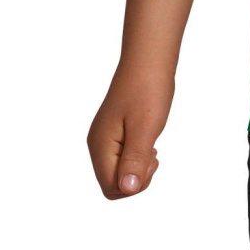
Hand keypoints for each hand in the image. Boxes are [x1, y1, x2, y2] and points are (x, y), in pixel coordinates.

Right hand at [87, 68, 174, 199]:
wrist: (148, 60)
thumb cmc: (147, 90)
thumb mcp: (145, 128)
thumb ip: (134, 160)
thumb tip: (127, 189)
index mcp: (100, 145)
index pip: (111, 187)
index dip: (133, 185)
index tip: (150, 159)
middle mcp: (97, 144)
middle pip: (113, 184)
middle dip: (136, 179)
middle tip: (152, 153)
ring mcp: (104, 138)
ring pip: (118, 173)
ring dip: (137, 168)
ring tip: (151, 147)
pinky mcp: (114, 133)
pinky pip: (122, 159)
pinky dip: (136, 158)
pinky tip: (147, 143)